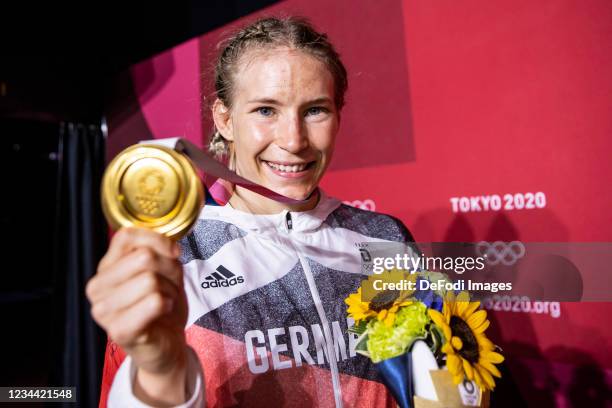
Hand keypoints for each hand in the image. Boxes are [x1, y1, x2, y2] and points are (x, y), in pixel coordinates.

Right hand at [86, 227, 188, 403]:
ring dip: (169, 290)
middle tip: (169, 286)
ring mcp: (104, 310)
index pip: (126, 235)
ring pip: (150, 279)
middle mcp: (97, 287)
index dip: (157, 239)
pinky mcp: (118, 330)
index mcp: (105, 268)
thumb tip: (169, 246)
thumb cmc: (161, 305)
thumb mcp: (163, 270)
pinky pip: (154, 302)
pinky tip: (163, 312)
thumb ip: (160, 251)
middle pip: (143, 257)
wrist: (166, 345)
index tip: (173, 253)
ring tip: (165, 301)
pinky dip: (168, 304)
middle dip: (168, 270)